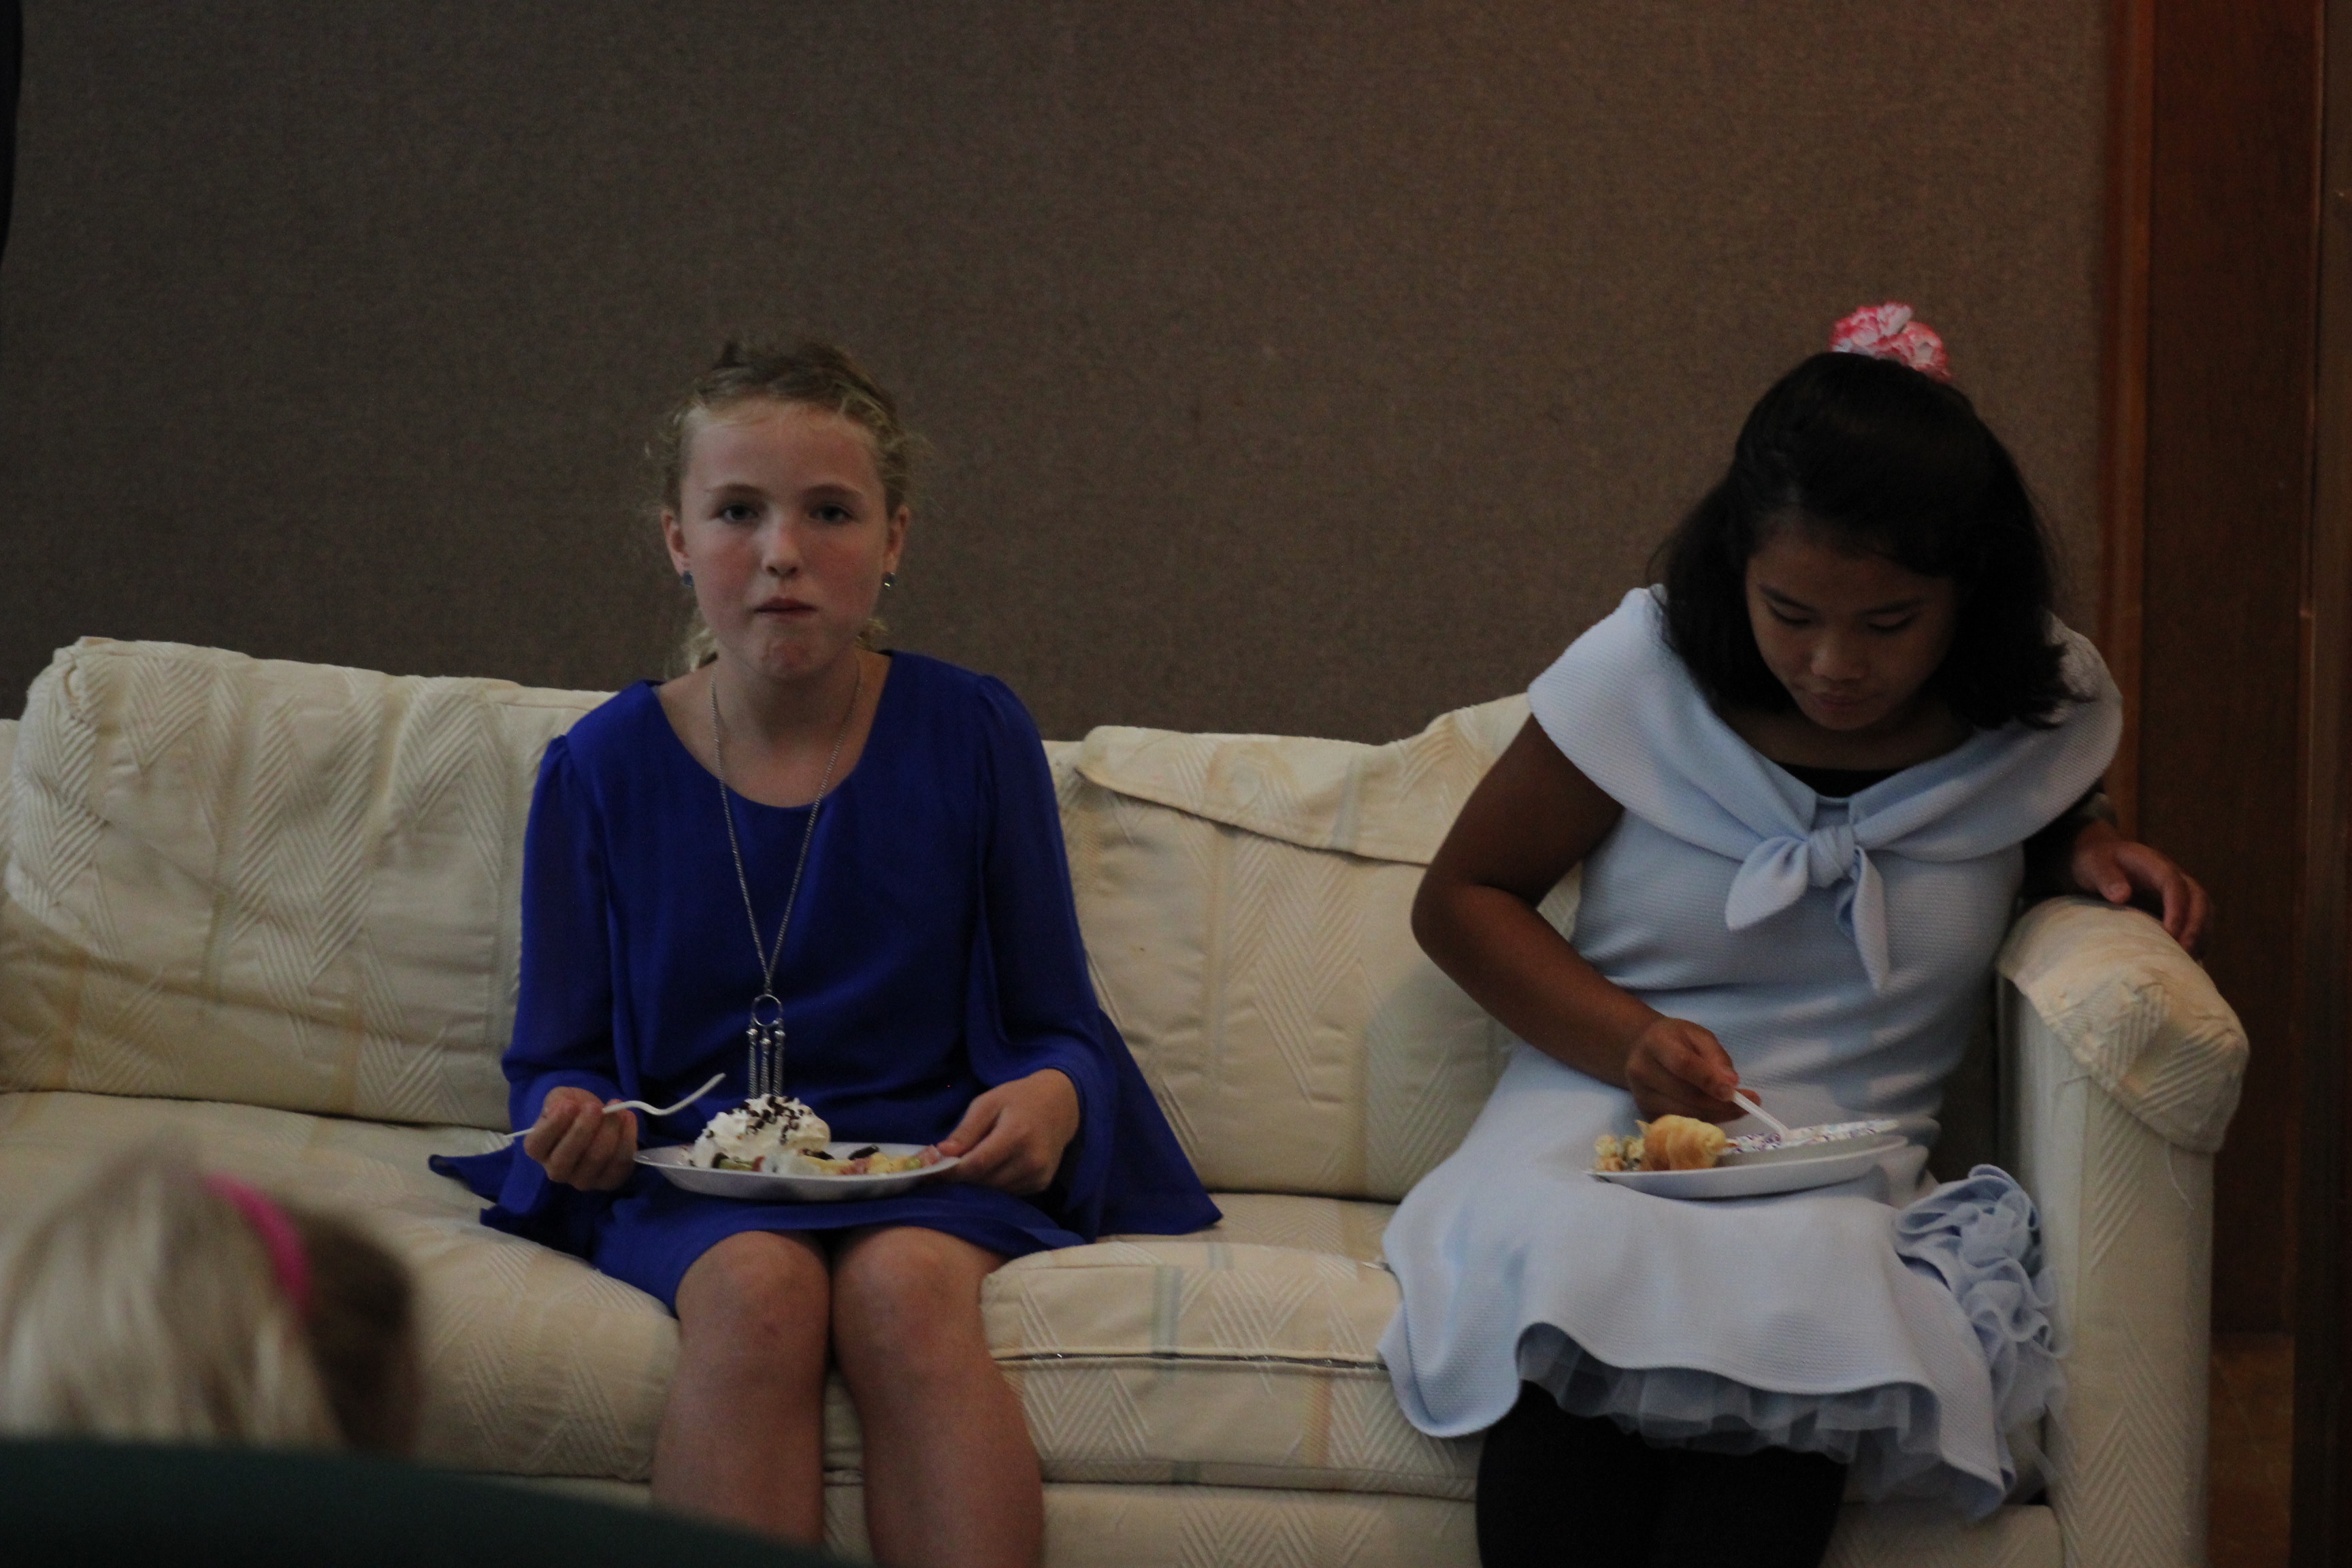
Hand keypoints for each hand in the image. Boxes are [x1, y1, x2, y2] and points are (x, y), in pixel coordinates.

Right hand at [521, 1086, 638, 1190]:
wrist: (597, 1120)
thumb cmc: (574, 1110)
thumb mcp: (561, 1098)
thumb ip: (557, 1101)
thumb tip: (562, 1107)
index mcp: (538, 1150)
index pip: (537, 1144)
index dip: (553, 1125)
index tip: (569, 1105)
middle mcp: (556, 1171)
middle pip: (566, 1157)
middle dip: (583, 1129)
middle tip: (595, 1107)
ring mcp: (582, 1180)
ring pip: (596, 1159)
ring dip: (609, 1131)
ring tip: (617, 1109)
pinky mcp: (608, 1181)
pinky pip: (619, 1164)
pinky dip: (627, 1139)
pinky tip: (628, 1118)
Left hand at [939, 1068, 1080, 1195]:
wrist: (1060, 1104)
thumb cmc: (1019, 1099)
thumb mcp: (988, 1103)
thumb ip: (966, 1129)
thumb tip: (942, 1154)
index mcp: (1016, 1135)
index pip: (977, 1164)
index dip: (951, 1172)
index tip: (930, 1173)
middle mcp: (1031, 1160)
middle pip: (984, 1182)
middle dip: (961, 1179)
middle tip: (945, 1170)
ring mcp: (1039, 1175)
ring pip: (995, 1191)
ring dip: (977, 1184)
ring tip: (967, 1168)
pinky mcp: (1042, 1184)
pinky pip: (1008, 1192)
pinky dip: (994, 1185)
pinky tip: (992, 1169)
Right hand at [1623, 1016, 1742, 1122]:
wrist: (1640, 1048)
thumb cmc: (1676, 1040)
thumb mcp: (1698, 1035)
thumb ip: (1716, 1056)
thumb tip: (1731, 1083)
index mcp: (1656, 1043)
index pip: (1683, 1065)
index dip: (1709, 1081)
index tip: (1734, 1092)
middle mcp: (1642, 1070)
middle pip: (1685, 1095)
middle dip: (1720, 1104)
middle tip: (1747, 1105)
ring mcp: (1640, 1095)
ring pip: (1683, 1113)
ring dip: (1715, 1115)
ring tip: (1737, 1110)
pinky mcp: (1644, 1113)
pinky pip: (1678, 1124)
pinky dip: (1702, 1121)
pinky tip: (1717, 1114)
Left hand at [2068, 822, 2211, 956]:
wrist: (2101, 859)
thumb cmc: (2096, 862)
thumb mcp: (2093, 865)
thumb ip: (2106, 878)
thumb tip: (2122, 896)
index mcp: (2153, 864)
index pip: (2174, 884)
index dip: (2177, 908)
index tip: (2170, 933)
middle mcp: (2173, 876)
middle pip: (2198, 898)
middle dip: (2196, 926)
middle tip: (2185, 953)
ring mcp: (2178, 891)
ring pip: (2203, 911)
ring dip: (2201, 935)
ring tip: (2189, 961)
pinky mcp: (2177, 905)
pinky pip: (2196, 921)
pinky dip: (2197, 938)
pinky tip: (2187, 959)